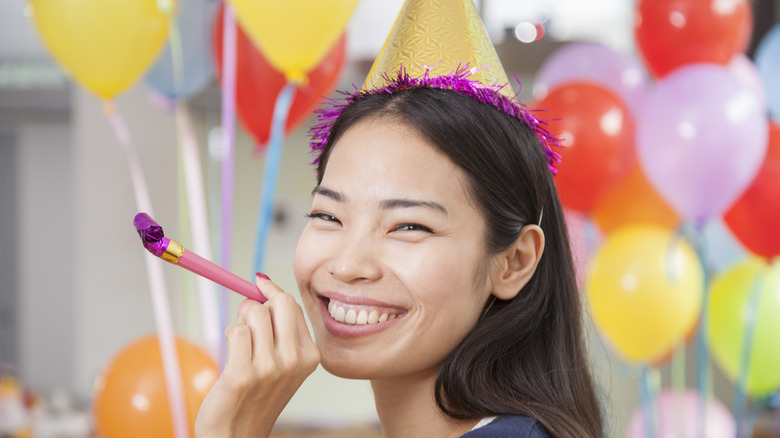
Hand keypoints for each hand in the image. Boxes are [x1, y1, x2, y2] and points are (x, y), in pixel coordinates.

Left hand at [195, 274, 319, 437]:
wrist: (236, 437)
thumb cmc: (256, 397)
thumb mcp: (281, 363)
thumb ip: (278, 327)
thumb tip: (260, 284)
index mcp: (310, 355)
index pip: (292, 305)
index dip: (271, 293)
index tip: (259, 286)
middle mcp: (294, 361)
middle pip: (279, 302)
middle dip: (258, 303)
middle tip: (248, 321)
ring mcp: (270, 368)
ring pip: (254, 313)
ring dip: (241, 322)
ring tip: (240, 346)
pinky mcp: (243, 374)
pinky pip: (236, 331)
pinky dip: (229, 335)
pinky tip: (232, 356)